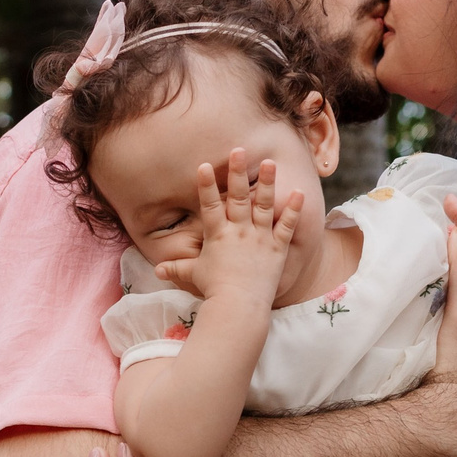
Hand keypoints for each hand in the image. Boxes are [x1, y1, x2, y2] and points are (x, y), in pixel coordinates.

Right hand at [153, 150, 303, 303]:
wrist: (239, 306)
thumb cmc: (214, 291)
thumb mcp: (194, 276)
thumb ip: (177, 268)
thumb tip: (157, 270)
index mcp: (218, 235)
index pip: (209, 205)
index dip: (205, 185)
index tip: (204, 165)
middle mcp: (239, 231)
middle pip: (238, 197)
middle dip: (237, 172)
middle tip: (238, 150)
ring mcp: (260, 238)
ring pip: (264, 205)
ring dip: (267, 182)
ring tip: (270, 162)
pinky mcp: (277, 248)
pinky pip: (287, 226)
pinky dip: (293, 210)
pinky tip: (298, 192)